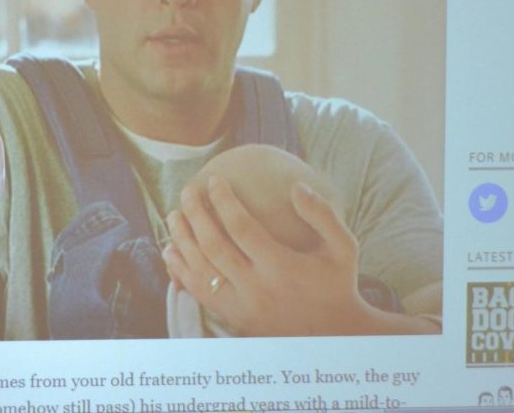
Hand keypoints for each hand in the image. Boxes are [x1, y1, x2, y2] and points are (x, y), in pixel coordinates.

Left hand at [163, 176, 372, 335]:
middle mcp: (257, 287)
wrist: (335, 334)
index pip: (241, 228)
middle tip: (186, 191)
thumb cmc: (338, 283)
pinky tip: (171, 251)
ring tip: (173, 215)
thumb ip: (322, 215)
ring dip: (181, 241)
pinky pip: (199, 293)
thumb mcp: (343, 247)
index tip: (214, 180)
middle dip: (195, 215)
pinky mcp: (234, 318)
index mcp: (281, 267)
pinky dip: (181, 271)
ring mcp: (242, 306)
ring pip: (200, 270)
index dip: (223, 201)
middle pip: (213, 246)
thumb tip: (297, 186)